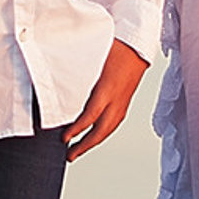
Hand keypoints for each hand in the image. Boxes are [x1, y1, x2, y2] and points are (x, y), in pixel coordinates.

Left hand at [61, 38, 148, 161]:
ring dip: (94, 142)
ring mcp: (123, 101)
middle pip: (101, 130)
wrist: (138, 43)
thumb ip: (78, 74)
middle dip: (85, 145)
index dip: (77, 129)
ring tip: (79, 150)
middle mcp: (117, 98)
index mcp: (108, 88)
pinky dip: (103, 133)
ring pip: (109, 129)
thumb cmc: (115, 46)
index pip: (91, 116)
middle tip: (70, 155)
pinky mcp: (126, 100)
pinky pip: (114, 123)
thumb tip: (60, 85)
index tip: (64, 138)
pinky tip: (96, 135)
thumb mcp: (93, 59)